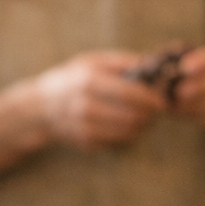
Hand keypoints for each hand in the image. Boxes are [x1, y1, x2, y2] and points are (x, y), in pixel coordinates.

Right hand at [34, 51, 165, 150]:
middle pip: (131, 116)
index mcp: (87, 81)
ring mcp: (84, 128)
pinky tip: (127, 123)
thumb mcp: (93, 61)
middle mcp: (84, 107)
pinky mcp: (87, 144)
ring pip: (128, 132)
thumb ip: (124, 62)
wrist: (42, 108)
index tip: (162, 98)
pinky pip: (119, 141)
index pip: (128, 94)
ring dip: (143, 125)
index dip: (150, 98)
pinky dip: (129, 133)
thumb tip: (155, 65)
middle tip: (157, 108)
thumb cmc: (74, 79)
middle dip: (150, 114)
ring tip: (144, 115)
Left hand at [173, 45, 204, 139]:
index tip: (183, 67)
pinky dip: (201, 117)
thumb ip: (178, 63)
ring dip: (197, 104)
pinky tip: (187, 114)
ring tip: (179, 105)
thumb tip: (167, 64)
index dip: (202, 61)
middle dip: (201, 85)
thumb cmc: (198, 82)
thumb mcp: (190, 69)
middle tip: (180, 91)